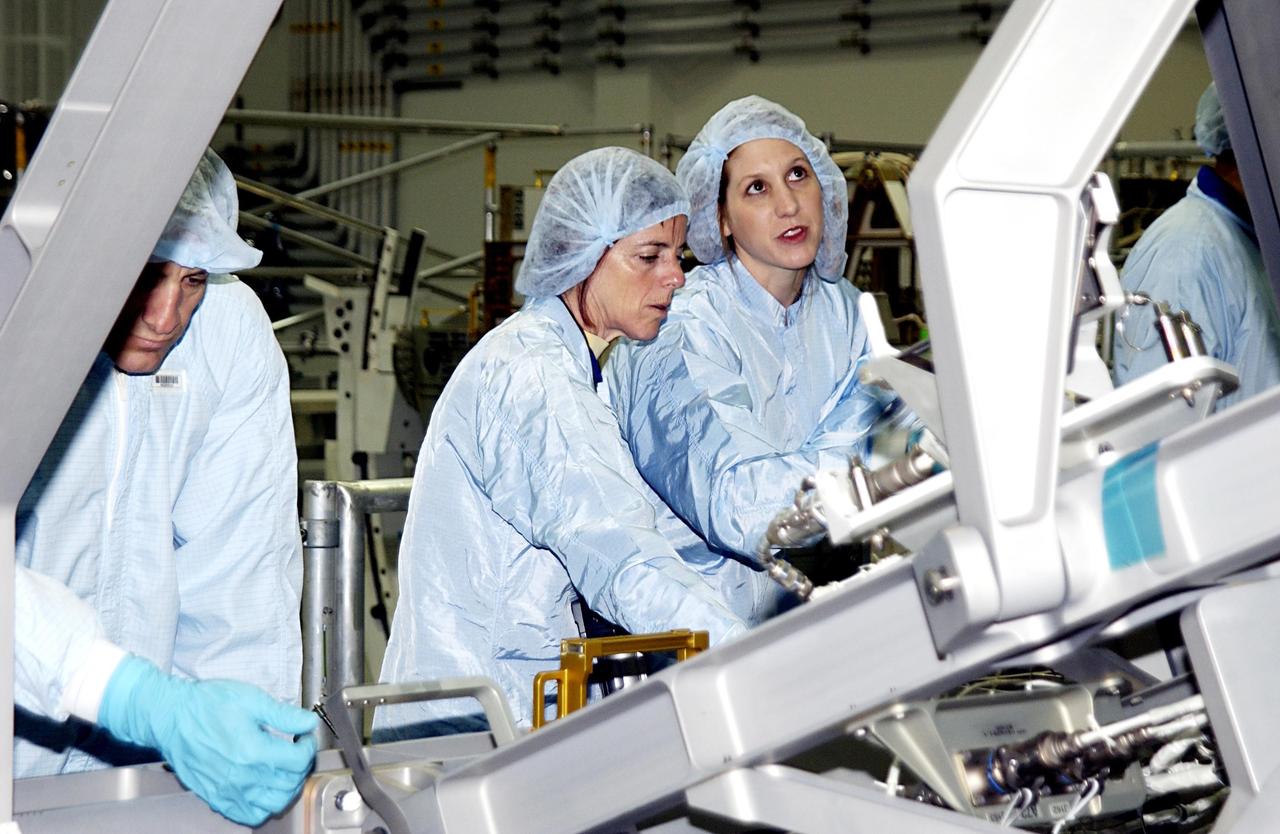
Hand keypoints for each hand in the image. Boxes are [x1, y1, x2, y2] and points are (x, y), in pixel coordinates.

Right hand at [98, 655, 317, 825]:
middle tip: (298, 750)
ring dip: (287, 788)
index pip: (299, 761)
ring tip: (285, 769)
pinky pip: (249, 816)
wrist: (170, 717)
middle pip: (290, 784)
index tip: (305, 737)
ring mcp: (228, 791)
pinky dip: (264, 807)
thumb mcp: (251, 699)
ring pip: (274, 805)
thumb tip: (309, 722)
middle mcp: (242, 777)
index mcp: (253, 751)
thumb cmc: (205, 705)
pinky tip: (265, 788)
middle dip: (301, 766)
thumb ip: (283, 714)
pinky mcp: (216, 798)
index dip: (309, 746)